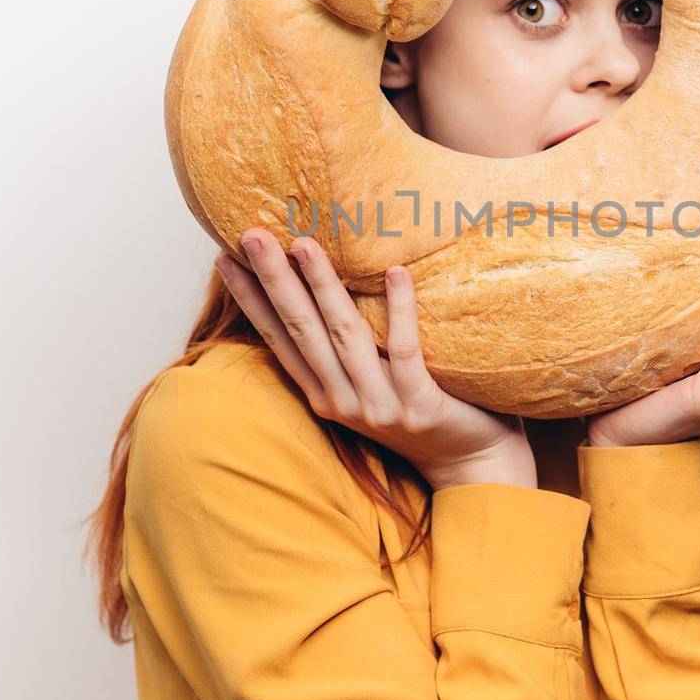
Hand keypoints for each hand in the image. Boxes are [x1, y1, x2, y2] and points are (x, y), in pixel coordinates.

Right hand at [214, 229, 537, 489]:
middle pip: (302, 330)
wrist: (474, 463)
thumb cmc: (423, 410)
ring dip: (322, 286)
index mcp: (325, 395)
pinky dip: (400, 309)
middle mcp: (343, 402)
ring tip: (304, 243)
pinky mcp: (419, 405)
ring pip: (344, 334)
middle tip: (252, 236)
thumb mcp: (372, 385)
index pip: (279, 338)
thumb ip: (348, 350)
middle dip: (274, 281)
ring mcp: (380, 406)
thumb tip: (327, 285)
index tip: (226, 259)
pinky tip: (396, 272)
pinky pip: (406, 349)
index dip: (251, 300)